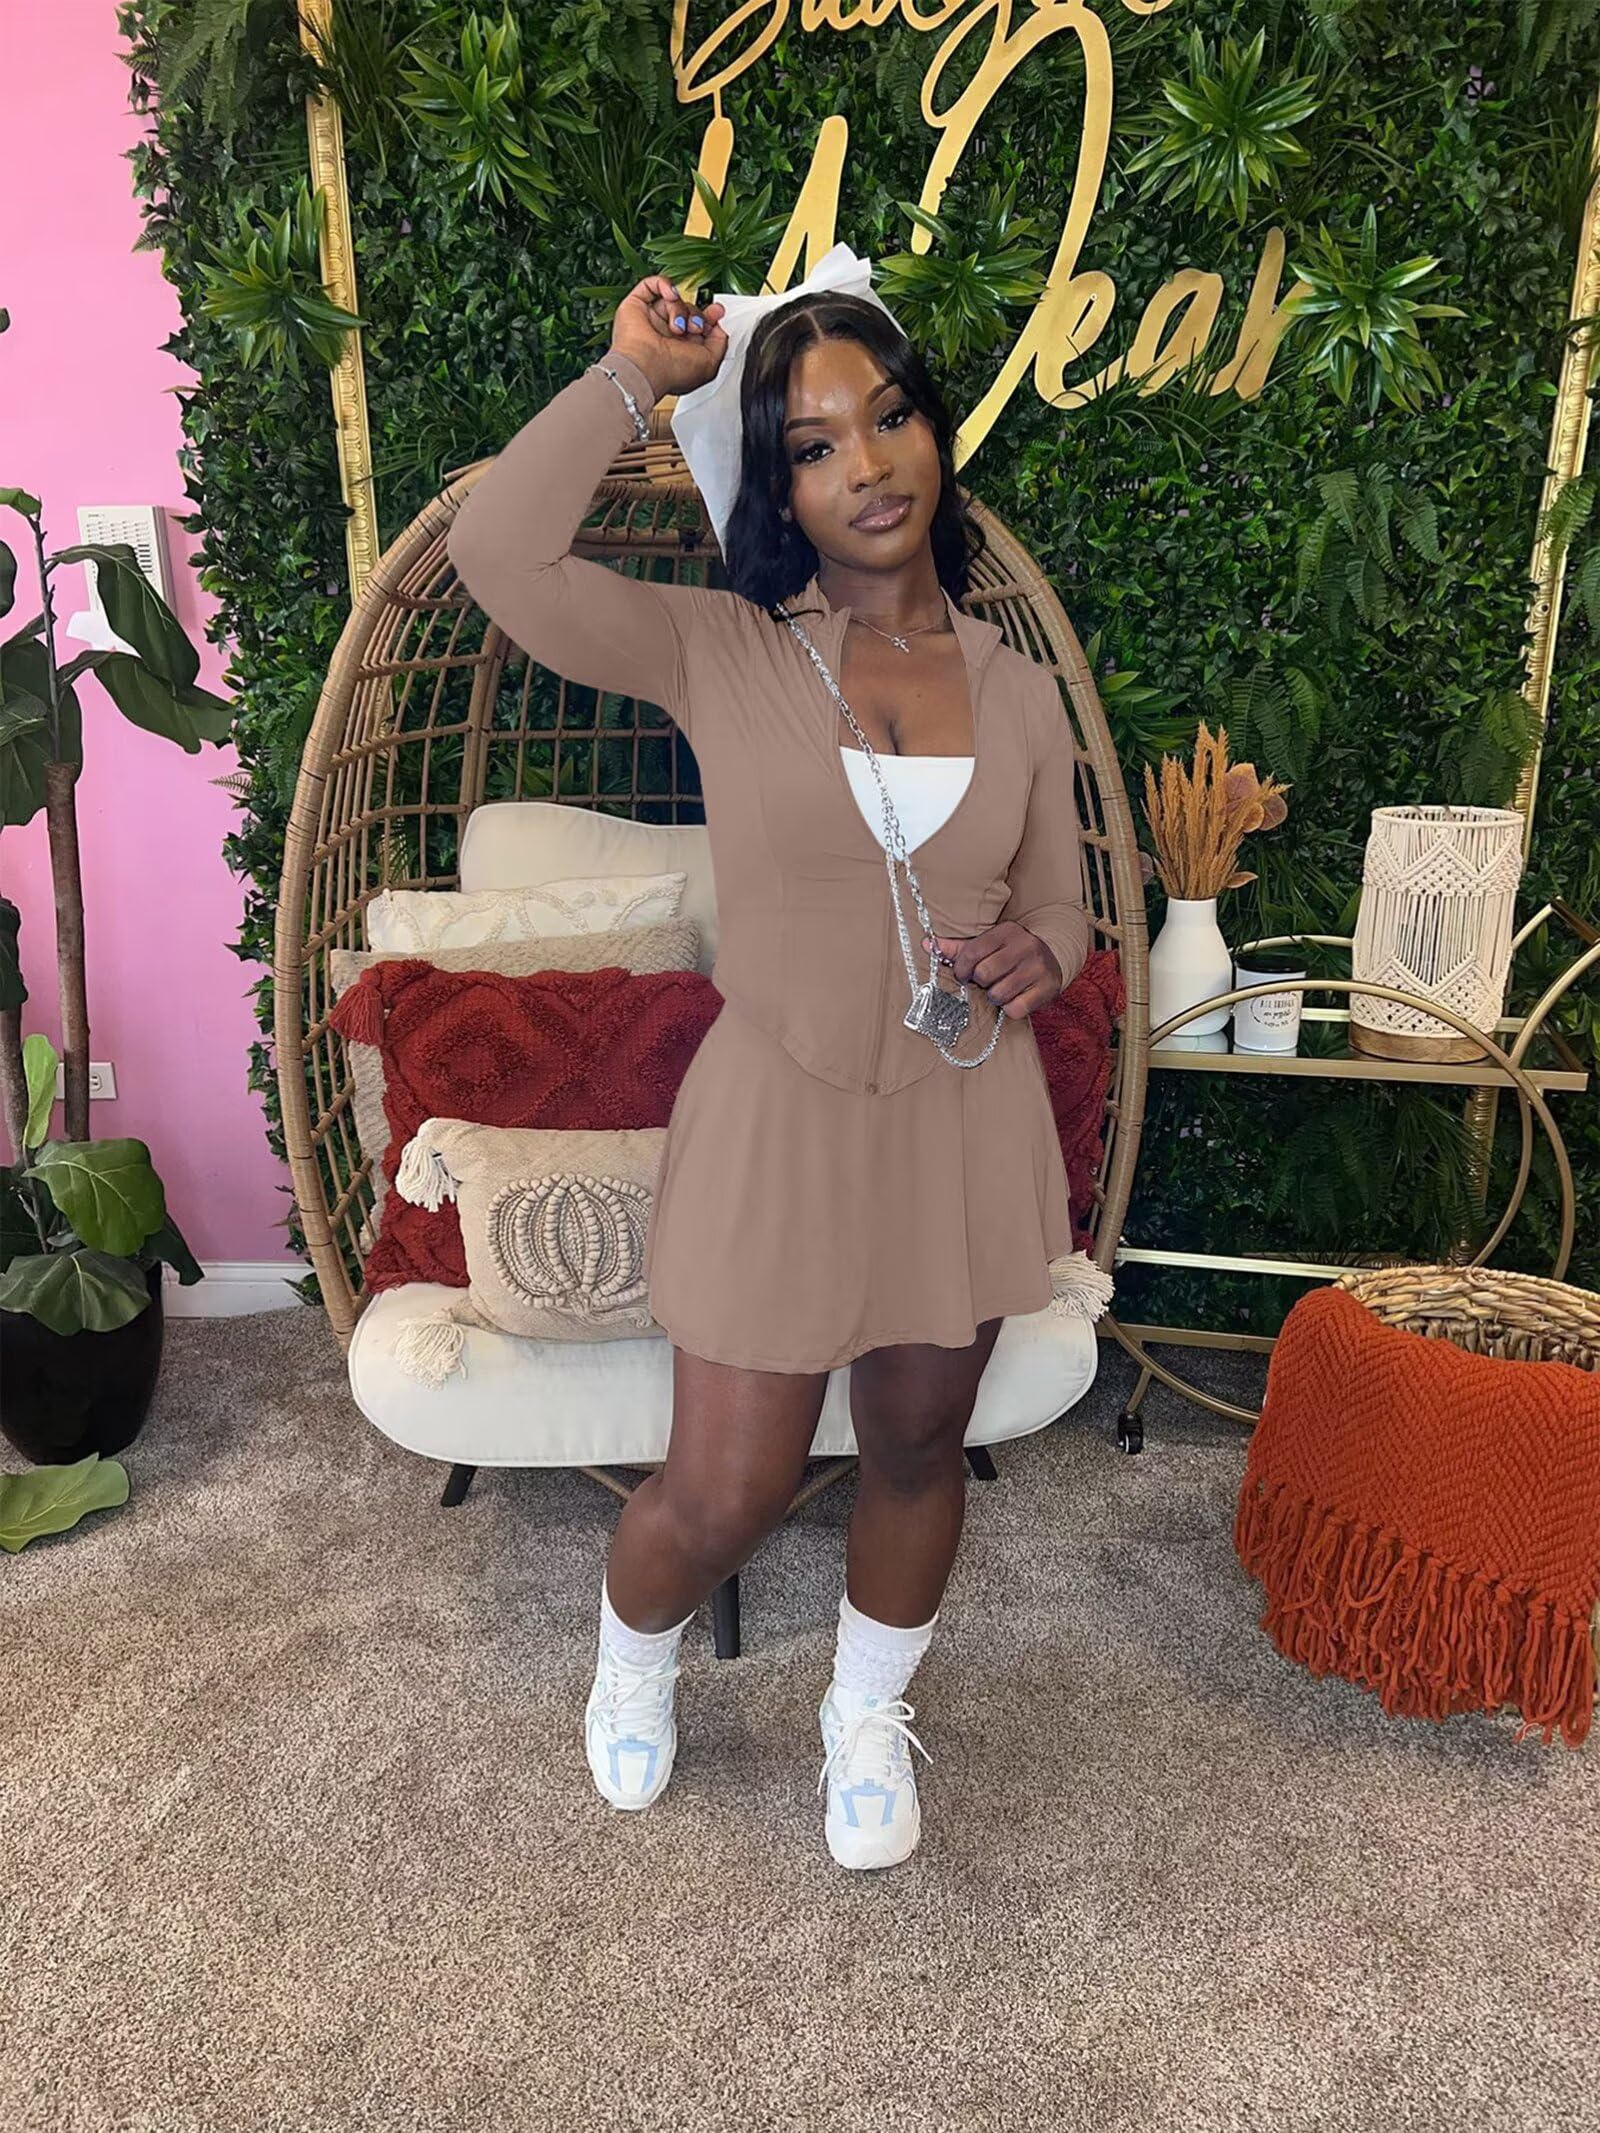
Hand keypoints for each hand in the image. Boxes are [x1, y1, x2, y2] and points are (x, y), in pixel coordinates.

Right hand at [609, 273, 728, 400]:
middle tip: (695, 327)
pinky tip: (670, 296)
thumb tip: (721, 325)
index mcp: (681, 350)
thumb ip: (720, 342)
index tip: (717, 312)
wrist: (645, 368)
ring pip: (673, 300)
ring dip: (680, 309)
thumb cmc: (672, 372)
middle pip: (688, 311)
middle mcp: (665, 335)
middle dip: (696, 316)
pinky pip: (652, 285)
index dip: (709, 317)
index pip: (698, 325)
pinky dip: (664, 285)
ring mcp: (650, 320)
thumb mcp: (710, 363)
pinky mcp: (635, 307)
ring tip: (677, 327)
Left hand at [923, 922, 1061, 1017]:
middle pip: (984, 974)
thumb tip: (926, 945)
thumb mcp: (988, 946)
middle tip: (986, 982)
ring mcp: (1038, 967)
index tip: (963, 975)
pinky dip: (1011, 1009)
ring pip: (999, 994)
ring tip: (1001, 989)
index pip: (971, 952)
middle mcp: (1025, 946)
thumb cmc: (1010, 955)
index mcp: (1007, 932)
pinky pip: (1016, 1009)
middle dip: (981, 983)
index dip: (961, 969)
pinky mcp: (1047, 988)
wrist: (1053, 960)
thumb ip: (958, 948)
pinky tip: (1015, 998)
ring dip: (995, 997)